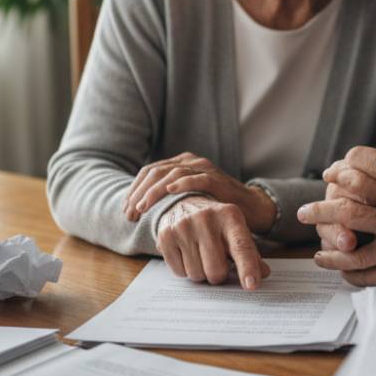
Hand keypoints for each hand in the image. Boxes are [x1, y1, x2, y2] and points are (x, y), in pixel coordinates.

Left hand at [125, 152, 276, 232]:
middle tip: (130, 214)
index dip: (134, 190)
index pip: (148, 172)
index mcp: (179, 164)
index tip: (126, 211)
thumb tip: (138, 210)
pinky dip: (182, 183)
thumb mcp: (186, 200)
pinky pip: (197, 178)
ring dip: (154, 192)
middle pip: (155, 171)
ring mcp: (204, 168)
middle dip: (139, 193)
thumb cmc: (214, 207)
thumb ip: (167, 199)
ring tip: (142, 208)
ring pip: (171, 174)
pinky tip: (170, 191)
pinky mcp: (217, 179)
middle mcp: (190, 161)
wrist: (249, 208)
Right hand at [156, 196, 270, 288]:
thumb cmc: (215, 224)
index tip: (251, 285)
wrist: (182, 203)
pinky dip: (184, 270)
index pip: (241, 247)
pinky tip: (186, 253)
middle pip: (216, 271)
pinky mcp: (165, 235)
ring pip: (197, 274)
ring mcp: (184, 226)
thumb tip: (263, 273)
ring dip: (201, 272)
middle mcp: (206, 218)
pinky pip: (179, 272)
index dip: (247, 267)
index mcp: (230, 216)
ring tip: (200, 254)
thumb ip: (250, 252)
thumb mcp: (235, 231)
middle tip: (216, 262)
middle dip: (218, 275)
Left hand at [297, 150, 375, 285]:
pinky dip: (353, 275)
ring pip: (354, 254)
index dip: (340, 180)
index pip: (363, 185)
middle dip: (321, 213)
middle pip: (349, 216)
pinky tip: (344, 272)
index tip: (326, 178)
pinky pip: (371, 277)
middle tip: (301, 214)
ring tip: (318, 254)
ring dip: (331, 254)